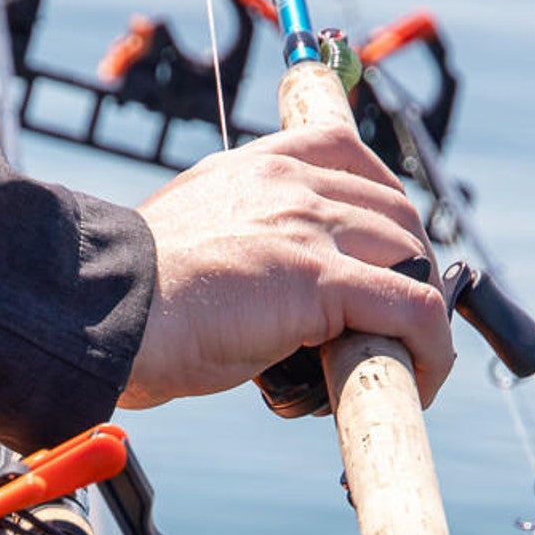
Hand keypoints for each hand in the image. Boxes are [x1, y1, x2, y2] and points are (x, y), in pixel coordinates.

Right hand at [119, 125, 453, 410]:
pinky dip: (431, 349)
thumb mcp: (187, 246)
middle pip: (395, 211)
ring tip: (409, 361)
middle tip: (403, 324)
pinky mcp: (321, 282)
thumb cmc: (130, 299)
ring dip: (423, 313)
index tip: (388, 249)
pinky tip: (421, 381)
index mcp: (255, 167)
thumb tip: (252, 294)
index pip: (346, 153)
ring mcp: (309, 227)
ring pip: (411, 257)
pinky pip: (412, 309)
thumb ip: (232, 247)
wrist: (104, 314)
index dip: (385, 201)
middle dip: (413, 267)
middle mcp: (289, 184)